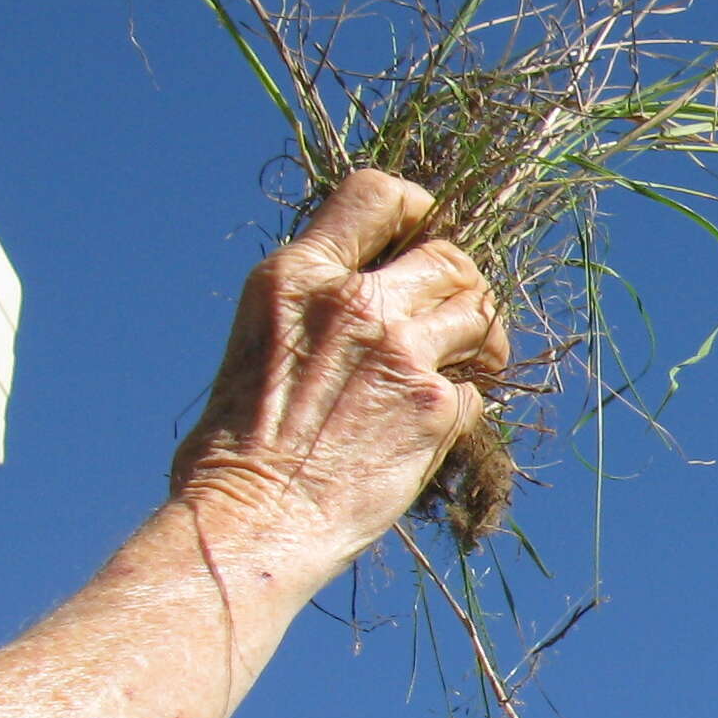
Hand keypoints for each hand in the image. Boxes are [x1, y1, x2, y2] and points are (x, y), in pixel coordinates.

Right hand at [168, 169, 507, 570]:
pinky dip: (471, 402)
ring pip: (480, 309)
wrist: (253, 523)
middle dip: (462, 282)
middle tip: (456, 318)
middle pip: (449, 254)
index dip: (417, 209)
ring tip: (470, 365)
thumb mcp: (256, 344)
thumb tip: (348, 301)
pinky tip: (442, 425)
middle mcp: (353, 302)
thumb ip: (309, 309)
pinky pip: (478, 387)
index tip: (424, 237)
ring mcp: (401, 350)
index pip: (376, 194)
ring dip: (483, 336)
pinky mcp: (436, 405)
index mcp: (296, 276)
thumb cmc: (234, 453)